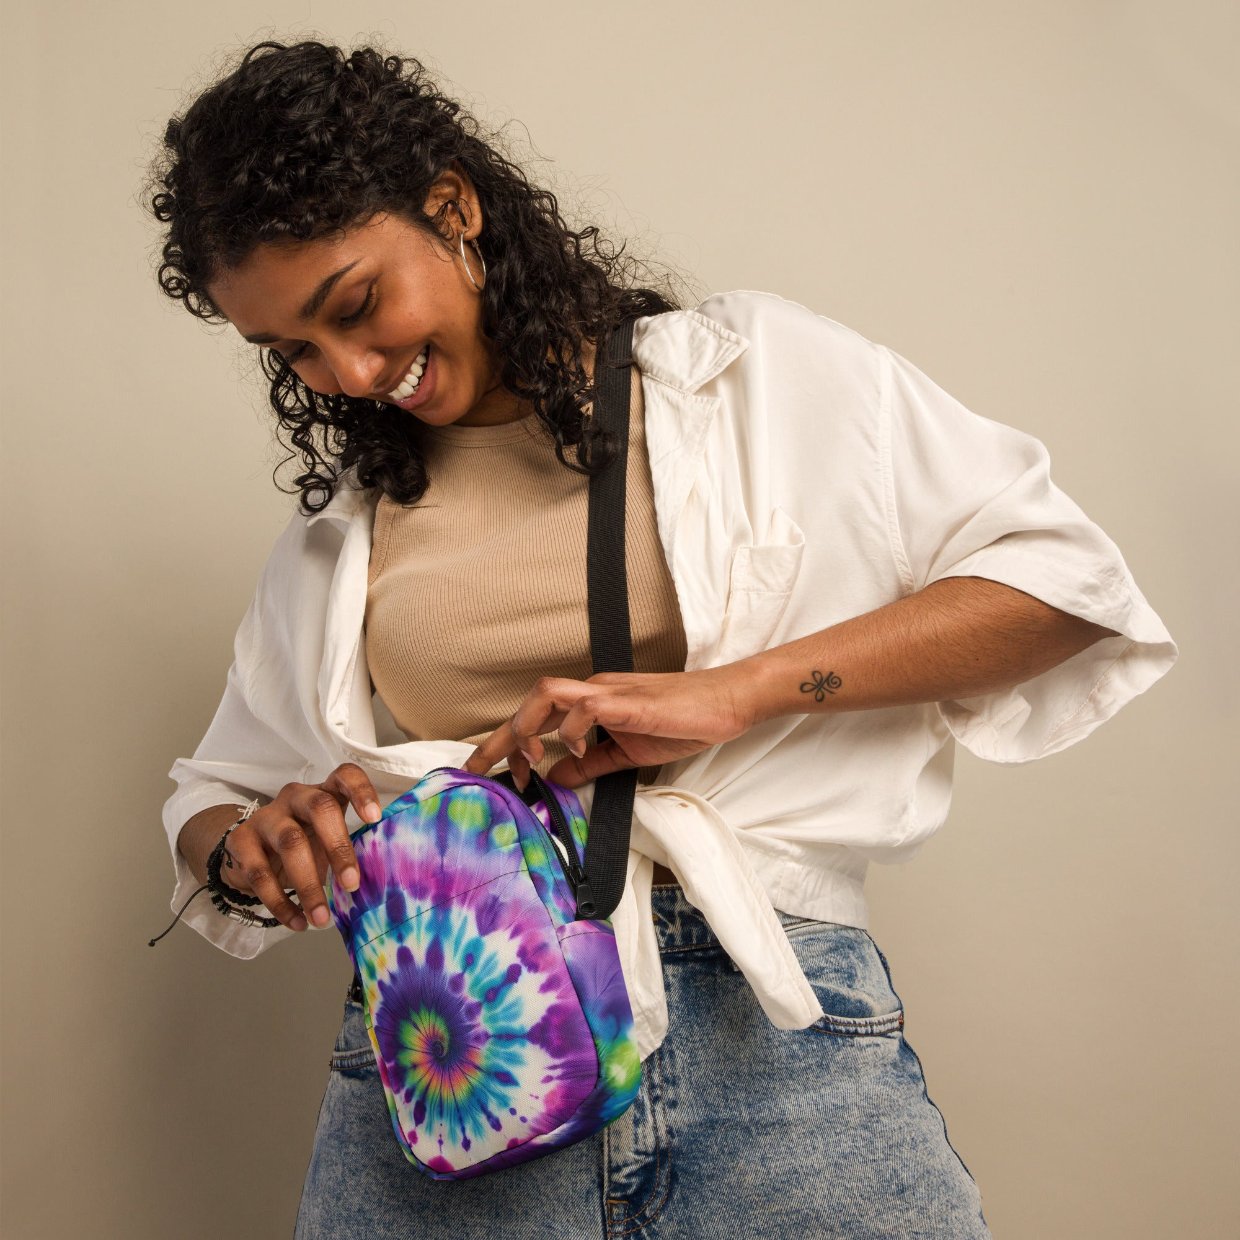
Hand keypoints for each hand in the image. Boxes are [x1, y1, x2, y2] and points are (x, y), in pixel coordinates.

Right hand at [215, 763, 381, 932]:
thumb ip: (348, 853)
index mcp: (325, 792)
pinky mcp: (241, 839)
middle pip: (320, 808)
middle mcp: (296, 796)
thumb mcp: (327, 841)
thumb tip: (374, 888)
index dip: (361, 792)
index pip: (345, 776)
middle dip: (338, 847)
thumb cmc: (304, 844)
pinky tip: (296, 921)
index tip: (375, 818)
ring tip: (321, 918)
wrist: (250, 853)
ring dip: (308, 884)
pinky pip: (260, 872)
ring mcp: (267, 816)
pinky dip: (280, 902)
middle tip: (352, 884)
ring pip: (290, 842)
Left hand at [462, 667, 758, 789]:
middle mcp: (593, 691)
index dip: (507, 743)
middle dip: (497, 737)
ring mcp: (610, 694)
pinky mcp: (629, 703)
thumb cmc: (683, 721)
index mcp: (592, 703)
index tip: (494, 774)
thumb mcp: (628, 752)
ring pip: (548, 696)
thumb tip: (555, 777)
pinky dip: (573, 731)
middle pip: (531, 702)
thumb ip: (591, 764)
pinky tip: (578, 752)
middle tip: (475, 769)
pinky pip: (586, 708)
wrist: (726, 703)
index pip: (537, 717)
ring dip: (526, 728)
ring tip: (524, 760)